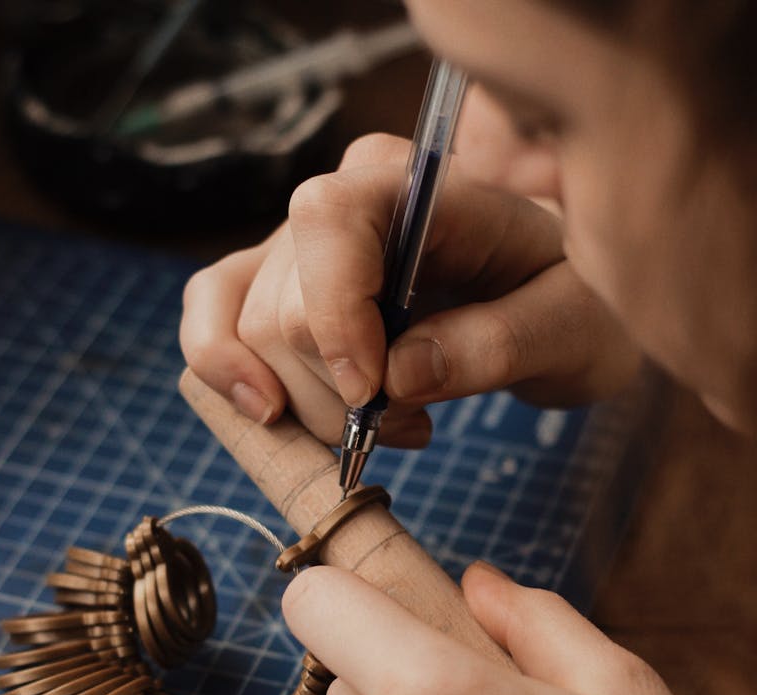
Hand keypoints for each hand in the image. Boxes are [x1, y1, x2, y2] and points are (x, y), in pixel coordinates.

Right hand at [180, 133, 640, 447]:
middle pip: (284, 307)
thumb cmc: (568, 300)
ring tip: (387, 422)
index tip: (374, 394)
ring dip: (308, 404)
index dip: (337, 322)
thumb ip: (497, 343)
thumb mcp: (571, 325)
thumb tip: (398, 375)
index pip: (329, 225)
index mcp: (416, 182)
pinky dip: (228, 375)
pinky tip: (271, 414)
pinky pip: (213, 320)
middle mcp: (343, 199)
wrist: (549, 301)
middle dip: (337, 391)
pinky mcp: (277, 288)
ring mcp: (300, 246)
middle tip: (411, 421)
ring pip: (248, 334)